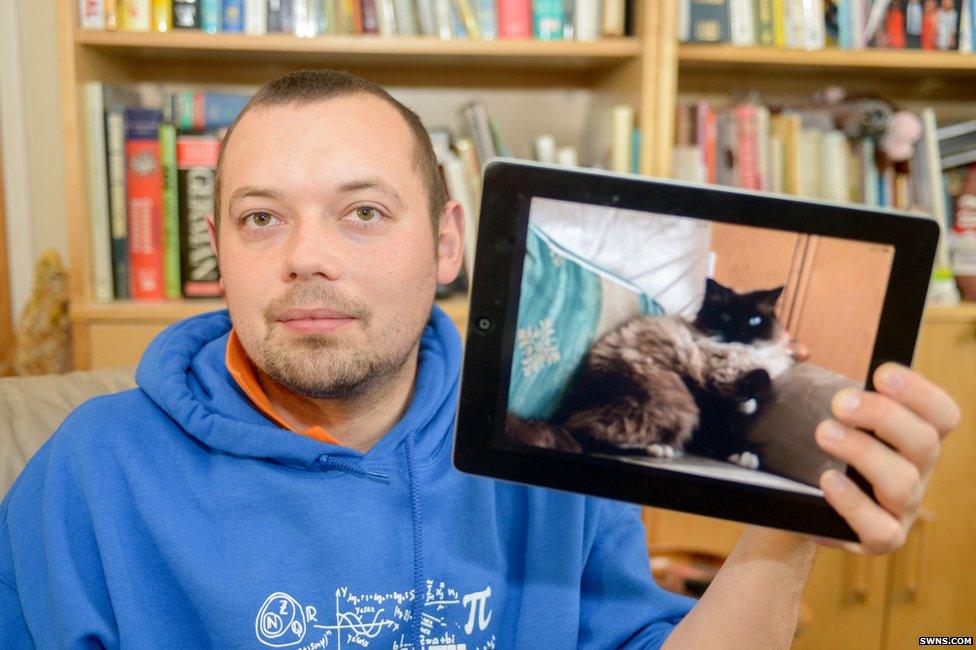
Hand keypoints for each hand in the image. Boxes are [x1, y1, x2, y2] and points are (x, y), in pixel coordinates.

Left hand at [812, 362, 959, 553]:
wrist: (805, 502)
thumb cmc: (829, 452)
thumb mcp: (839, 421)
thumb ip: (841, 394)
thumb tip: (800, 351)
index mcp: (915, 439)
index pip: (943, 415)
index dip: (920, 393)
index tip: (881, 373)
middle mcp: (917, 472)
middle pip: (924, 443)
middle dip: (883, 417)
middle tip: (841, 402)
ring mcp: (903, 509)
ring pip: (903, 483)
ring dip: (863, 452)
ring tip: (824, 433)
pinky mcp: (881, 538)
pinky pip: (879, 528)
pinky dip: (854, 503)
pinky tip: (828, 481)